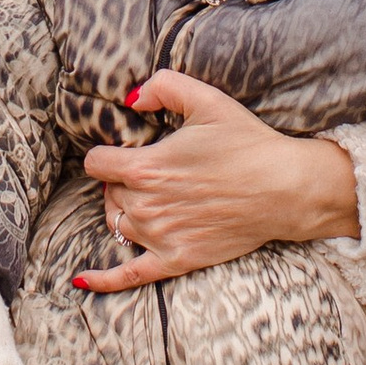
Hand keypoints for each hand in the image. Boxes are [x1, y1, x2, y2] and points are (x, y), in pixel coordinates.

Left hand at [75, 74, 359, 291]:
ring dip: (123, 211)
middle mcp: (145, 205)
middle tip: (151, 172)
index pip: (97, 162)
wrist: (284, 189)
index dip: (108, 154)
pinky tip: (81, 278)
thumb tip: (131, 99)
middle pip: (108, 192)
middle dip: (121, 181)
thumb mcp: (206, 99)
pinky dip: (102, 278)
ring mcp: (159, 236)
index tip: (125, 150)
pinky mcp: (176, 260)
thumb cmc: (247, 142)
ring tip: (147, 199)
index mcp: (145, 167)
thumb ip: (163, 86)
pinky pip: (127, 275)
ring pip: (116, 224)